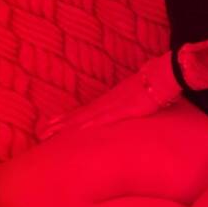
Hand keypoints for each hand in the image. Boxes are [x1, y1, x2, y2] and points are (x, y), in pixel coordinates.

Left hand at [38, 57, 178, 140]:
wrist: (166, 74)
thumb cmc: (159, 83)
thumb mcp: (146, 97)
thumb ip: (140, 102)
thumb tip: (143, 105)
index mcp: (114, 100)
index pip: (87, 111)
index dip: (70, 118)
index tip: (54, 123)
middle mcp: (109, 101)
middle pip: (80, 114)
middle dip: (60, 124)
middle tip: (41, 132)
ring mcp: (114, 105)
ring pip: (85, 117)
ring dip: (66, 126)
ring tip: (47, 132)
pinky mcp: (124, 109)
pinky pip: (102, 119)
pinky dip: (88, 125)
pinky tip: (76, 131)